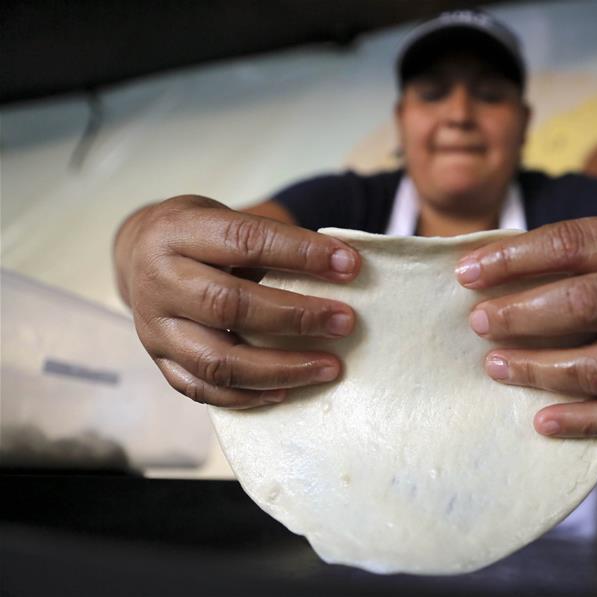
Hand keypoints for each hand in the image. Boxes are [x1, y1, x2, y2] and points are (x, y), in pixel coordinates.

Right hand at [114, 195, 360, 407]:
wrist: (139, 254)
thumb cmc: (200, 237)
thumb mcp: (226, 220)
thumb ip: (272, 242)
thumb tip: (342, 267)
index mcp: (178, 233)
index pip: (245, 241)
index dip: (300, 253)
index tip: (349, 265)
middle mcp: (160, 281)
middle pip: (229, 306)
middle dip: (295, 317)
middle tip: (345, 322)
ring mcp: (155, 328)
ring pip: (217, 360)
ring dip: (281, 368)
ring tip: (329, 367)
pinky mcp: (160, 361)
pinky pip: (203, 390)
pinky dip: (247, 396)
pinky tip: (286, 391)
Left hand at [455, 216, 596, 436]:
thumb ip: (568, 252)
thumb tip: (485, 270)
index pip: (574, 245)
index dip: (516, 259)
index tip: (467, 274)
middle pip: (590, 304)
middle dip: (524, 315)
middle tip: (481, 322)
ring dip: (542, 370)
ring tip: (496, 366)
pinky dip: (581, 420)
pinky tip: (540, 420)